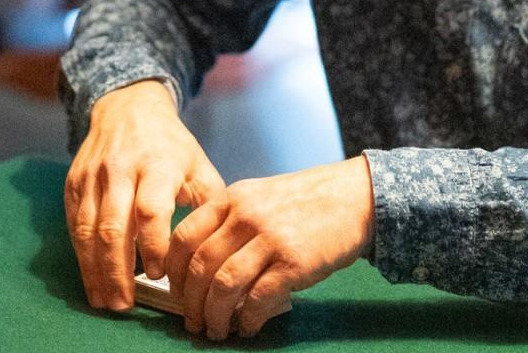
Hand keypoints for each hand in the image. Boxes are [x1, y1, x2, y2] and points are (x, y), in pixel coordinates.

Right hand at [65, 80, 225, 311]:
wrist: (128, 108)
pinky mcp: (73, 184)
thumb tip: (219, 249)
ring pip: (88, 230)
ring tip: (107, 301)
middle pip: (113, 227)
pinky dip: (82, 256)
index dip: (154, 245)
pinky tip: (93, 279)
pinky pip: (75, 225)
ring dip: (96, 271)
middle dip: (118, 271)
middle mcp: (119, 169)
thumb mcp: (199, 166)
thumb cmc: (171, 146)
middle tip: (126, 305)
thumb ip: (209, 205)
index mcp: (156, 164)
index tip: (161, 274)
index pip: (150, 210)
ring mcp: (92, 176)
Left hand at [165, 156, 374, 340]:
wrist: (355, 197)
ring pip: (224, 285)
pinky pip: (258, 299)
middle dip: (190, 302)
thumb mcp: (260, 197)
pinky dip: (248, 319)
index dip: (172, 271)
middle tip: (192, 322)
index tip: (174, 291)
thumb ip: (230, 222)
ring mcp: (270, 238)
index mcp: (232, 198)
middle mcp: (246, 216)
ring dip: (214, 316)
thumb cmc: (306, 201)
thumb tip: (202, 268)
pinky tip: (248, 327)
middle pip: (200, 266)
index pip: (184, 237)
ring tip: (216, 331)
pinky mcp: (294, 262)